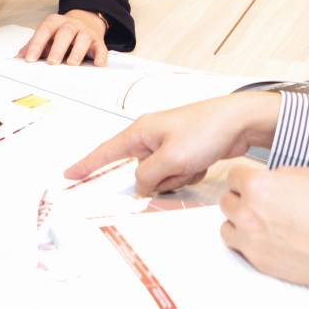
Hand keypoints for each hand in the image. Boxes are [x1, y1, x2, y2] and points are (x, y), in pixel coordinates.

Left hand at [18, 9, 109, 65]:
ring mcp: (86, 32)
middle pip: (65, 33)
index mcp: (55, 22)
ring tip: (72, 63)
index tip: (29, 59)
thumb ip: (33, 46)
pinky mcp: (98, 41)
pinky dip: (101, 56)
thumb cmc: (62, 33)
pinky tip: (98, 65)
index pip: (44, 30)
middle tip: (52, 62)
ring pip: (83, 38)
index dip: (36, 44)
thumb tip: (19, 58)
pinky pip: (101, 48)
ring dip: (77, 51)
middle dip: (58, 47)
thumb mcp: (46, 36)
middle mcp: (71, 25)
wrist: (86, 21)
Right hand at [64, 93, 281, 193]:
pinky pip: (177, 174)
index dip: (87, 164)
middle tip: (180, 165)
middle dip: (159, 177)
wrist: (239, 123)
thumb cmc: (206, 130)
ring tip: (193, 161)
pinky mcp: (185, 152)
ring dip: (176, 176)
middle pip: (140, 171)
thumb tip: (141, 186)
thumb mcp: (171, 158)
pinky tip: (202, 162)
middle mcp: (152, 136)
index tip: (70, 174)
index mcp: (142, 131)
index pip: (107, 151)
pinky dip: (188, 174)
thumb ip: (148, 176)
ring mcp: (169, 145)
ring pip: (160, 176)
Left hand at [218, 166, 308, 286]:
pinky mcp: (258, 260)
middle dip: (240, 198)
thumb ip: (283, 174)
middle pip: (226, 200)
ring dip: (238, 221)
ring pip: (226, 225)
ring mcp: (251, 238)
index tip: (251, 182)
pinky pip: (237, 247)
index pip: (234, 176)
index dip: (245, 178)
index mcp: (260, 185)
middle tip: (257, 202)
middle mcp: (249, 211)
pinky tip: (262, 238)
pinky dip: (245, 242)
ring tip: (258, 222)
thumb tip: (272, 178)